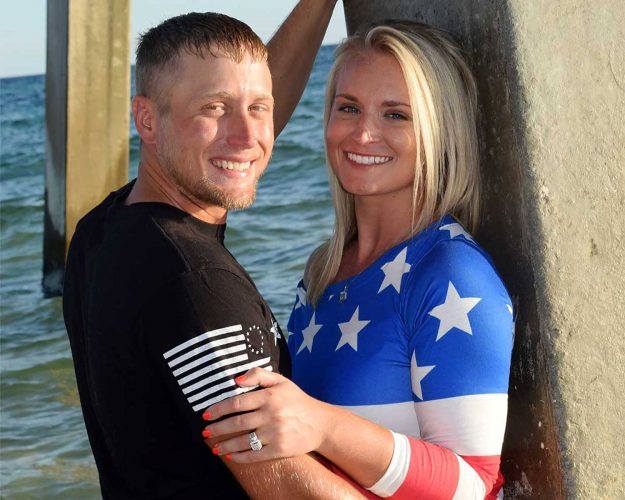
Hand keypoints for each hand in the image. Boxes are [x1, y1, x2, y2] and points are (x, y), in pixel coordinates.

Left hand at [202, 367, 328, 462]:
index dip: (219, 409)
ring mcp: (275, 433)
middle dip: (217, 429)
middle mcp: (271, 414)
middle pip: (237, 423)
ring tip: (214, 448)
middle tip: (206, 432)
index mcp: (269, 396)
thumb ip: (259, 374)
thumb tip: (236, 379)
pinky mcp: (280, 449)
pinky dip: (240, 457)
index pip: (237, 402)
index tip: (206, 414)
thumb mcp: (281, 381)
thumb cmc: (297, 400)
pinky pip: (255, 455)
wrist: (321, 423)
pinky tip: (231, 456)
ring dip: (225, 445)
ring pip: (243, 441)